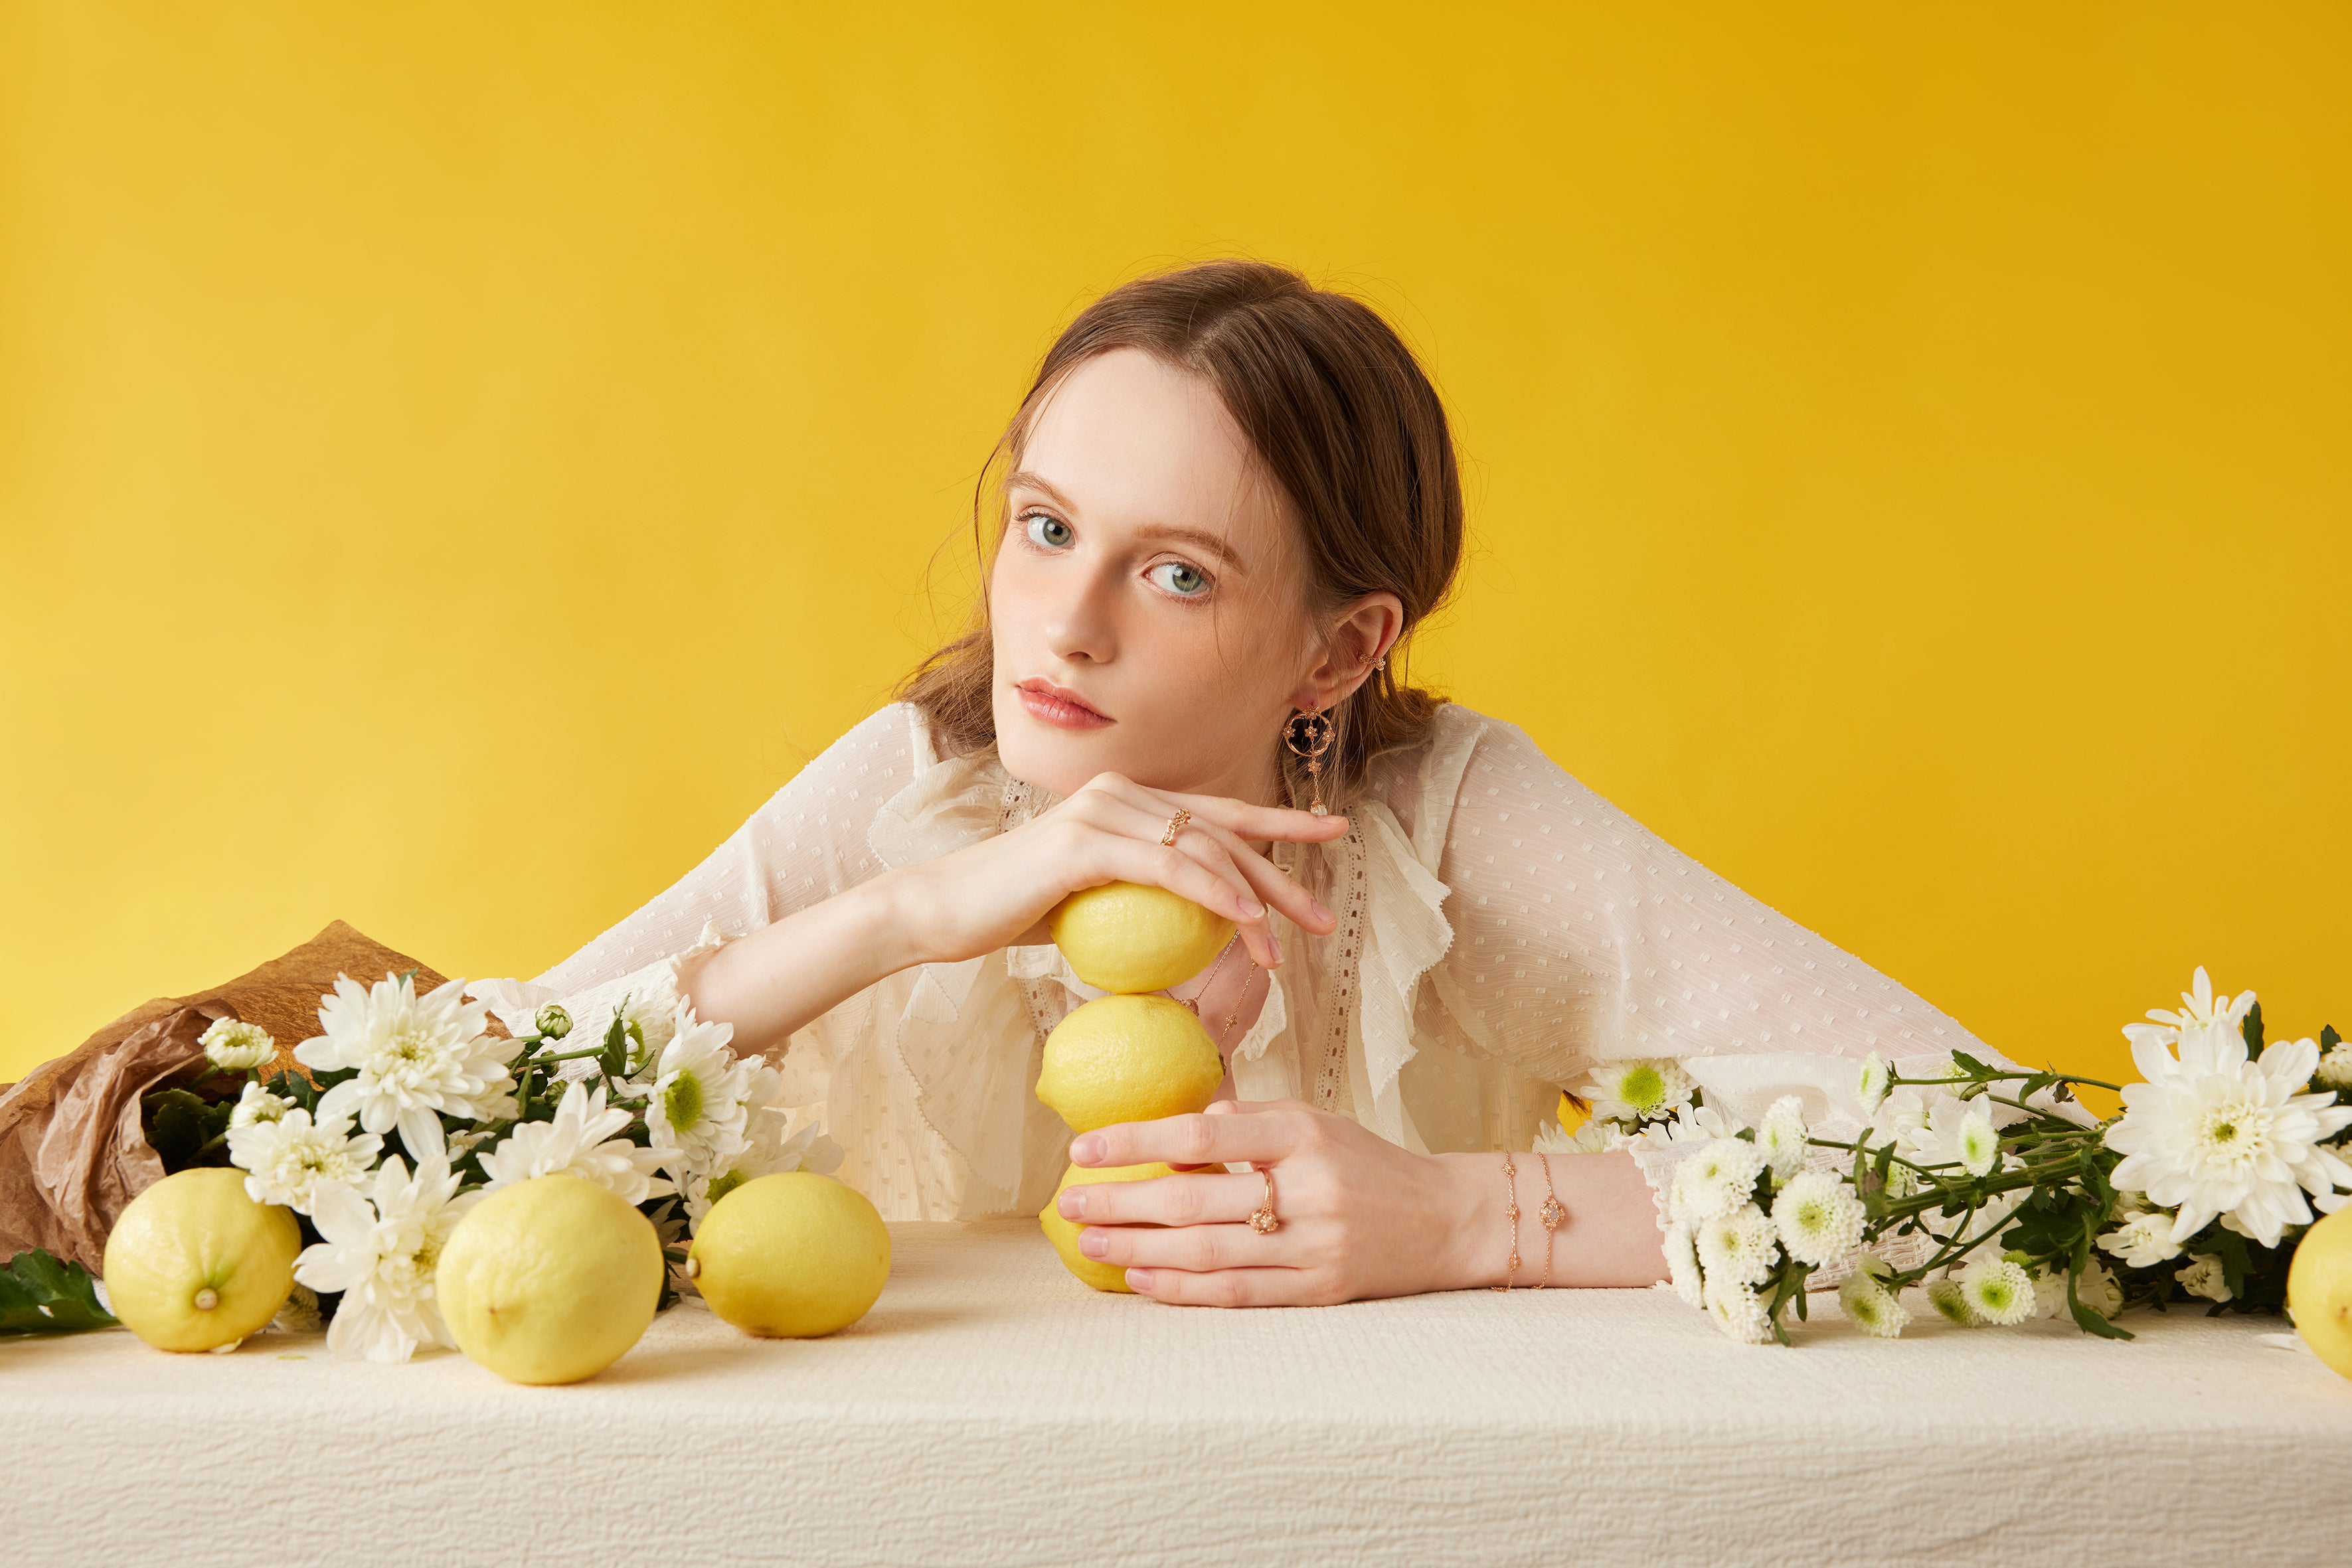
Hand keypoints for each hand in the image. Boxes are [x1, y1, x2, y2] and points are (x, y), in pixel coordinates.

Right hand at [888, 772, 1346, 970]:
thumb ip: (1138, 901)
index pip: (1217, 812)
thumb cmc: (1013, 914)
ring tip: (1286, 940)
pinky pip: (1167, 866)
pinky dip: (1212, 891)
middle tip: (1320, 916)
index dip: (1279, 820)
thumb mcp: (1092, 906)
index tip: (1332, 830)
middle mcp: (1120, 793)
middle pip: (1222, 830)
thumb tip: (1188, 933)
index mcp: (1127, 803)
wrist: (944, 914)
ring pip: (1203, 847)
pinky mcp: (1084, 841)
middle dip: (1281, 872)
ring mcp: (1101, 809)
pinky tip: (1243, 917)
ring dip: (1253, 896)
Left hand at [1056, 1099, 1485, 1304]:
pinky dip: (1183, 1288)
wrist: (1445, 1219)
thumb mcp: (1313, 1123)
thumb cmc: (1363, 1164)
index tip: (1083, 1147)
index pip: (1203, 1131)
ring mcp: (1315, 1244)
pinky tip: (1140, 1279)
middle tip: (1070, 1203)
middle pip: (1197, 1197)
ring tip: (1091, 1243)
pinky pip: (1238, 1292)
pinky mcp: (1319, 1291)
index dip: (1137, 1141)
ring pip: (1209, 1250)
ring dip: (1140, 1248)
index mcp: (1303, 1133)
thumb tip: (1172, 1133)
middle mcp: (1310, 1188)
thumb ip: (1247, 1124)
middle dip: (1124, 1201)